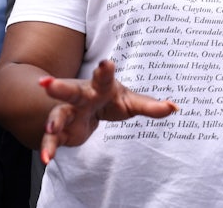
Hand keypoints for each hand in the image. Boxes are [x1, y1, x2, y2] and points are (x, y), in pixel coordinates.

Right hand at [38, 59, 178, 163]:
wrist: (83, 106)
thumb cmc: (110, 100)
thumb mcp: (131, 102)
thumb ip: (151, 106)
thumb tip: (175, 107)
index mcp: (100, 87)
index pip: (103, 77)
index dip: (105, 71)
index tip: (106, 64)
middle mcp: (82, 97)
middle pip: (72, 91)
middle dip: (60, 88)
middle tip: (47, 84)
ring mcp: (69, 112)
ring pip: (58, 114)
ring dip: (53, 121)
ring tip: (50, 128)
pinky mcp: (63, 130)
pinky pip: (54, 139)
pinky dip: (50, 148)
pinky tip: (47, 159)